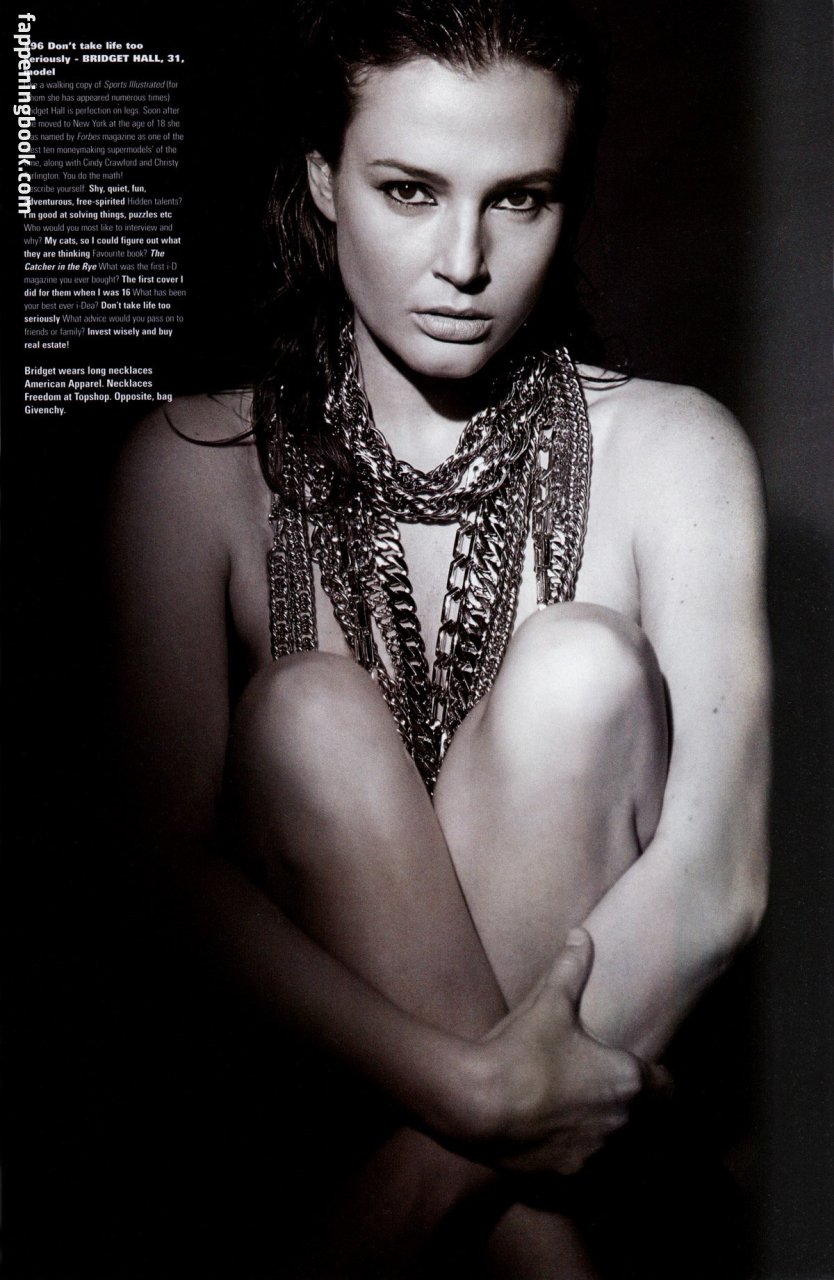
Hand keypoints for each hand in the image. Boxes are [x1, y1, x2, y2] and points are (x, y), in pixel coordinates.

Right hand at [476, 928, 670, 1174]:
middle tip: (616, 1100)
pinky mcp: (571, 1180)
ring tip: (593, 1128)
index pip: (667, 1087)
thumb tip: (581, 934)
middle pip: (651, 1126)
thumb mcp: (549, 1003)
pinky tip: (566, 1151)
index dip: (658, 1081)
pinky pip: (594, 1180)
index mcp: (627, 1080)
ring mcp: (599, 1156)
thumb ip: (571, 968)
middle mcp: (624, 1123)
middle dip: (639, 1114)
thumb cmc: (522, 1050)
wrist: (479, 1103)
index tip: (648, 1078)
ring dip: (617, 1143)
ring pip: (627, 1158)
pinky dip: (588, 1167)